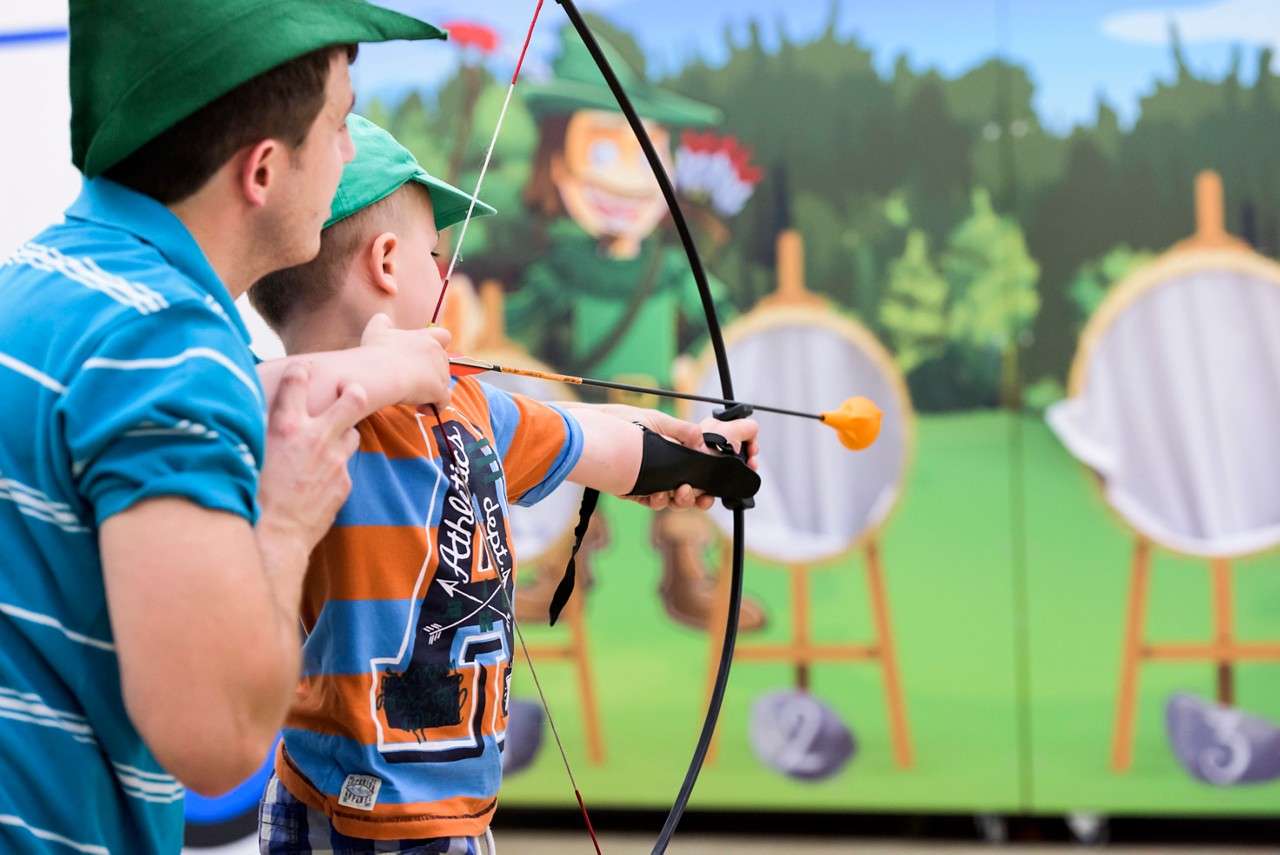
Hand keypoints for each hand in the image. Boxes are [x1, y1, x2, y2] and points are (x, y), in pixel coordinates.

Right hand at [257, 363, 366, 556]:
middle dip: (353, 392)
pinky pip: (344, 467)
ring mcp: (335, 461)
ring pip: (353, 434)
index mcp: (286, 426)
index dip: (301, 371)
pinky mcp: (344, 483)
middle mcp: (315, 438)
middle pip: (352, 400)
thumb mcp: (247, 453)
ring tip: (330, 441)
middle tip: (350, 390)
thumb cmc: (249, 495)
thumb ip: (256, 431)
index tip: (303, 370)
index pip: (297, 382)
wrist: (272, 535)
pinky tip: (319, 479)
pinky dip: (335, 468)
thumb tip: (248, 416)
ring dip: (344, 434)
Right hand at [360, 313, 451, 407]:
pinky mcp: (439, 390)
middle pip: (442, 364)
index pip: (443, 336)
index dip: (439, 347)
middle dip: (430, 374)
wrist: (381, 372)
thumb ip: (381, 323)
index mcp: (425, 338)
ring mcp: (440, 372)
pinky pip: (443, 402)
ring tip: (412, 398)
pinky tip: (421, 409)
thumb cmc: (376, 352)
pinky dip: (435, 407)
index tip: (425, 357)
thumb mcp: (376, 332)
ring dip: (430, 392)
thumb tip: (383, 318)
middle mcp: (437, 352)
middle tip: (411, 383)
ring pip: (443, 384)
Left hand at [597, 405, 758, 510]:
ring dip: (679, 500)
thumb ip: (680, 430)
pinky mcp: (633, 490)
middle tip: (701, 496)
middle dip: (696, 496)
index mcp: (670, 450)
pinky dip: (658, 501)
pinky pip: (650, 501)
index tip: (713, 489)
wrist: (588, 431)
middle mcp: (661, 468)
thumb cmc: (619, 420)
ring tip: (680, 491)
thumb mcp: (655, 420)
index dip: (706, 483)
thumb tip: (703, 439)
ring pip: (670, 499)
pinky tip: (660, 494)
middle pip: (686, 490)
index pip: (694, 470)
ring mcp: (648, 480)